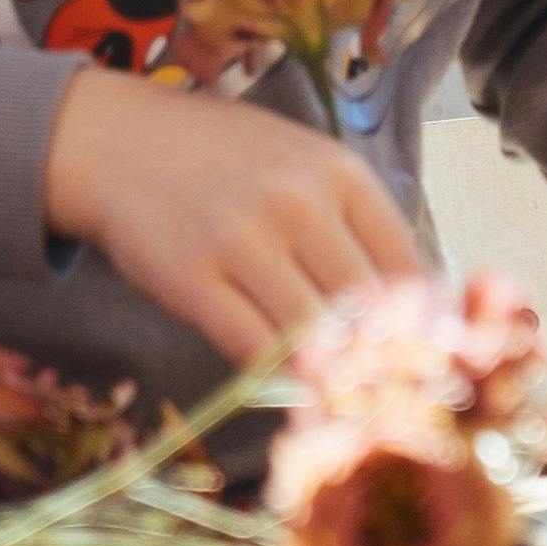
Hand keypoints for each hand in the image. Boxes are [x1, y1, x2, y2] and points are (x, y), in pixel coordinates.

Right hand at [43, 66, 423, 356]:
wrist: (121, 144)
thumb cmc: (228, 162)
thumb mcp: (307, 168)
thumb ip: (357, 226)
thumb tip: (420, 303)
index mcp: (342, 175)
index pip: (408, 266)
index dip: (423, 324)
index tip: (425, 358)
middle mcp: (299, 204)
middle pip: (368, 307)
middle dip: (384, 359)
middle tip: (389, 394)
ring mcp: (243, 241)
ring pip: (315, 335)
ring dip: (333, 377)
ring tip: (344, 401)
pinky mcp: (192, 280)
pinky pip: (254, 348)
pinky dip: (279, 377)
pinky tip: (289, 386)